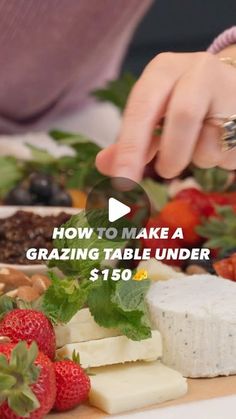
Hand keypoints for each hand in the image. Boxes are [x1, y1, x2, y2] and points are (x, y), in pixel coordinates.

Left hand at [96, 51, 235, 180]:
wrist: (231, 86)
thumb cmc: (182, 101)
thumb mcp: (154, 114)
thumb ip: (129, 142)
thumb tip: (104, 165)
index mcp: (164, 70)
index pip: (142, 107)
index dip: (129, 149)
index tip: (122, 182)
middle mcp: (198, 71)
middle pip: (184, 115)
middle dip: (171, 156)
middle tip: (164, 172)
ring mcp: (229, 90)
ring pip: (210, 142)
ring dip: (199, 159)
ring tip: (200, 147)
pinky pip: (229, 154)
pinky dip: (220, 160)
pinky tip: (222, 143)